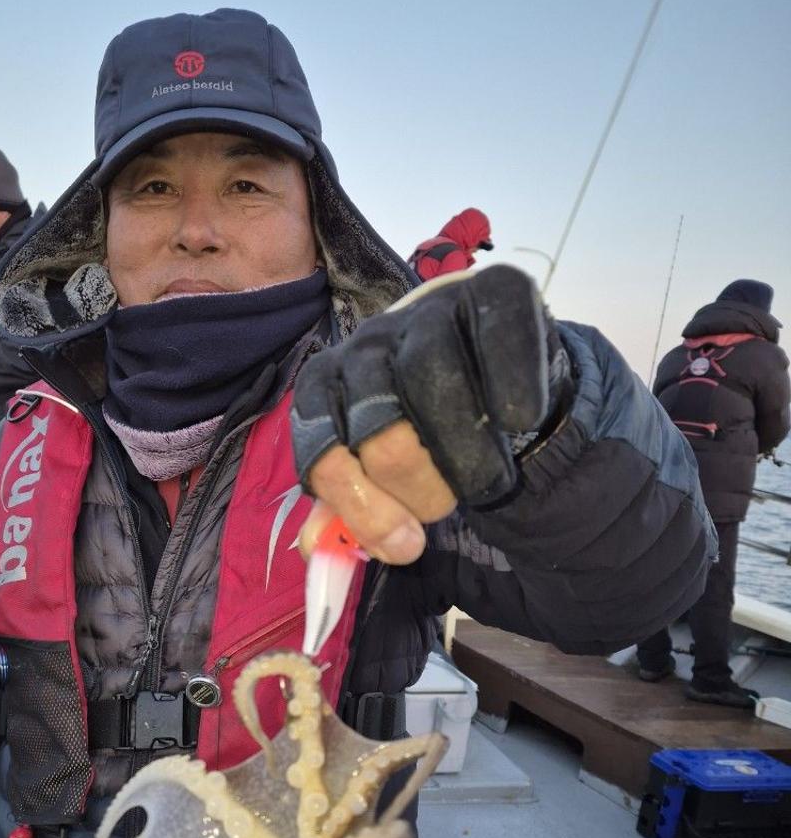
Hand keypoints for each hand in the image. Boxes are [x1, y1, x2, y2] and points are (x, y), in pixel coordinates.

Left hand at [290, 266, 557, 563]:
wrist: (507, 383)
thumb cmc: (433, 440)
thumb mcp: (383, 481)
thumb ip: (350, 514)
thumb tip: (320, 546)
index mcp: (324, 387)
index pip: (322, 454)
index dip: (362, 510)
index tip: (404, 545)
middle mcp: (366, 342)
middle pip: (379, 433)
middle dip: (417, 492)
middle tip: (447, 511)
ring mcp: (426, 312)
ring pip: (435, 388)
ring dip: (467, 457)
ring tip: (488, 484)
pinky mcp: (493, 291)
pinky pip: (500, 341)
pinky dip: (512, 387)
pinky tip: (518, 419)